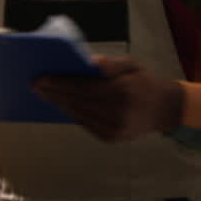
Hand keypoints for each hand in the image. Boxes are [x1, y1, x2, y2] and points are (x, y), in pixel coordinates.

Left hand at [32, 55, 182, 142]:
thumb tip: (92, 62)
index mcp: (123, 91)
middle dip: (54, 94)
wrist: (165, 109)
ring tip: (44, 94)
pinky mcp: (112, 138)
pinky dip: (72, 114)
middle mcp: (118, 113)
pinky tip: (61, 105)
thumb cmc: (144, 81)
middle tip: (35, 86)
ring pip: (79, 115)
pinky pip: (86, 124)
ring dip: (60, 104)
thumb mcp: (133, 65)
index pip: (84, 88)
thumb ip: (112, 64)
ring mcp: (114, 129)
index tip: (41, 79)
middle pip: (77, 102)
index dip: (60, 84)